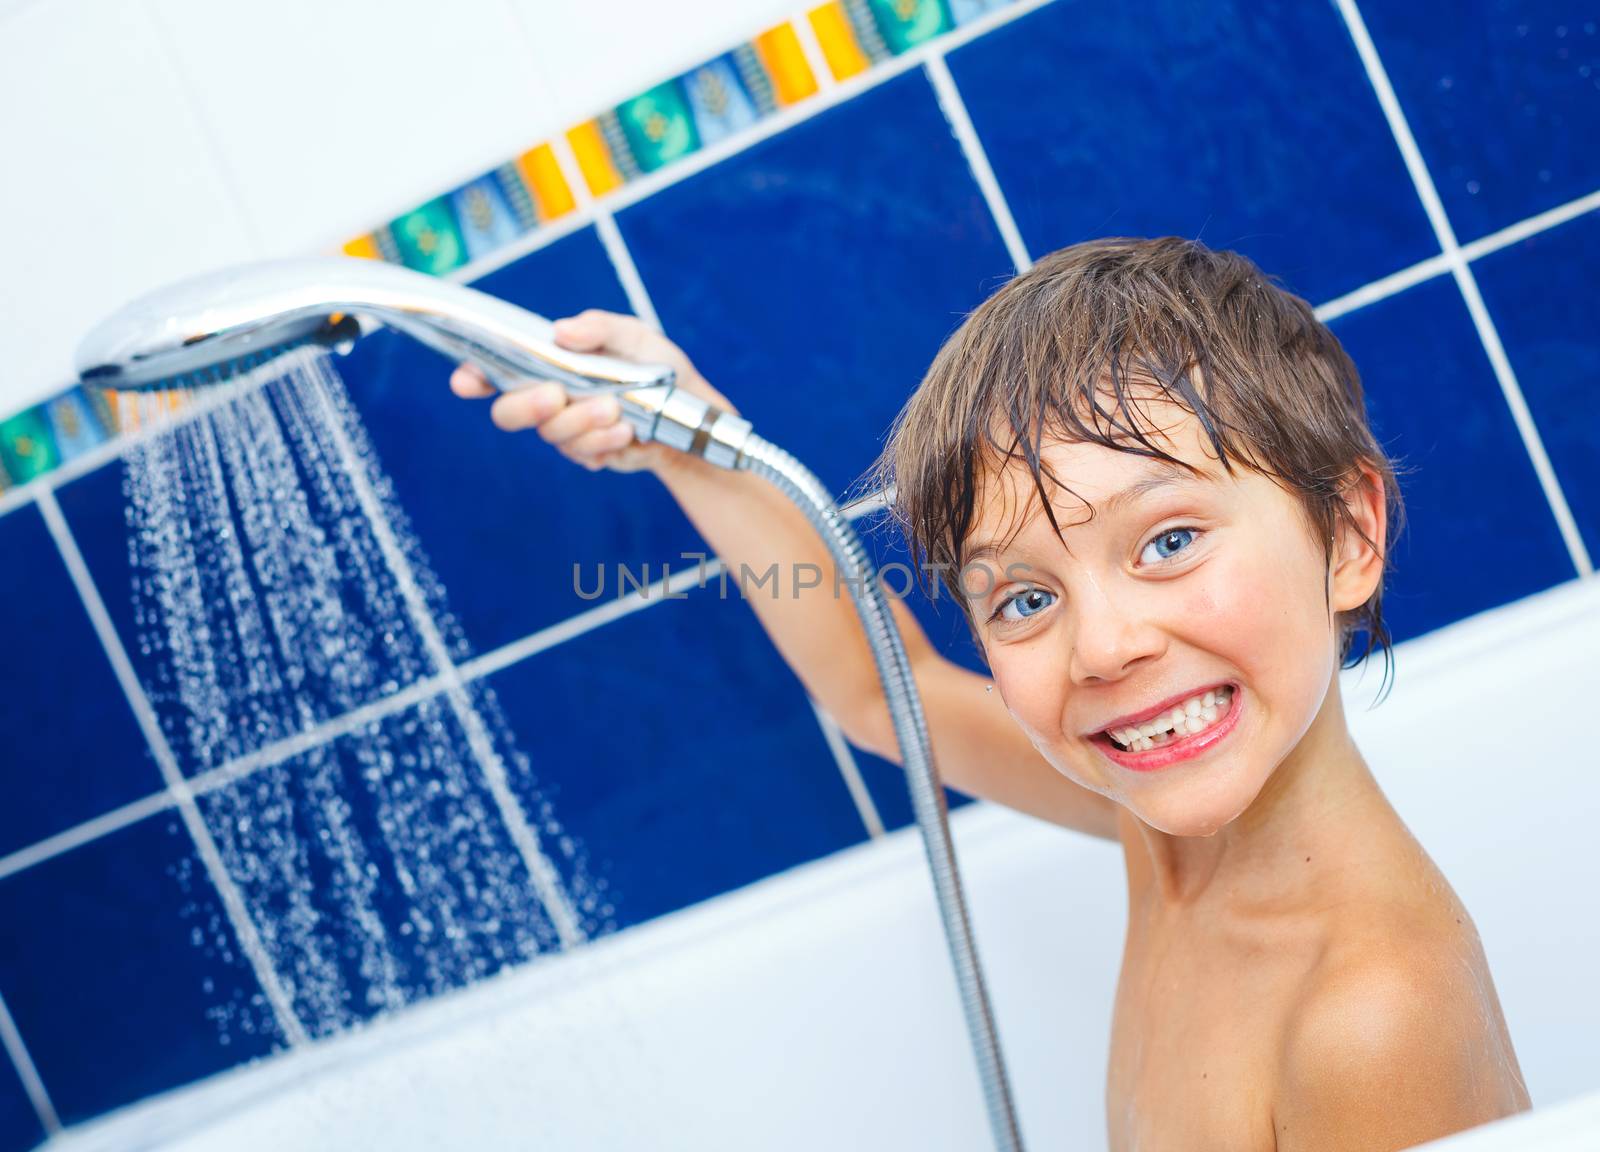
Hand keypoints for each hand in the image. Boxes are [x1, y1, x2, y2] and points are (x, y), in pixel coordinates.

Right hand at [449, 310, 738, 475]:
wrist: (692, 412)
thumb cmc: (657, 366)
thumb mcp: (634, 335)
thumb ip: (599, 328)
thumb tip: (561, 332)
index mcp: (548, 363)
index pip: (495, 369)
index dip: (472, 376)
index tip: (465, 381)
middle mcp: (549, 397)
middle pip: (508, 412)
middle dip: (527, 405)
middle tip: (557, 394)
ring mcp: (566, 430)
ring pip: (550, 434)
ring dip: (581, 421)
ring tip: (615, 409)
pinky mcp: (588, 454)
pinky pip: (582, 454)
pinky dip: (603, 442)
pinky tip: (626, 430)